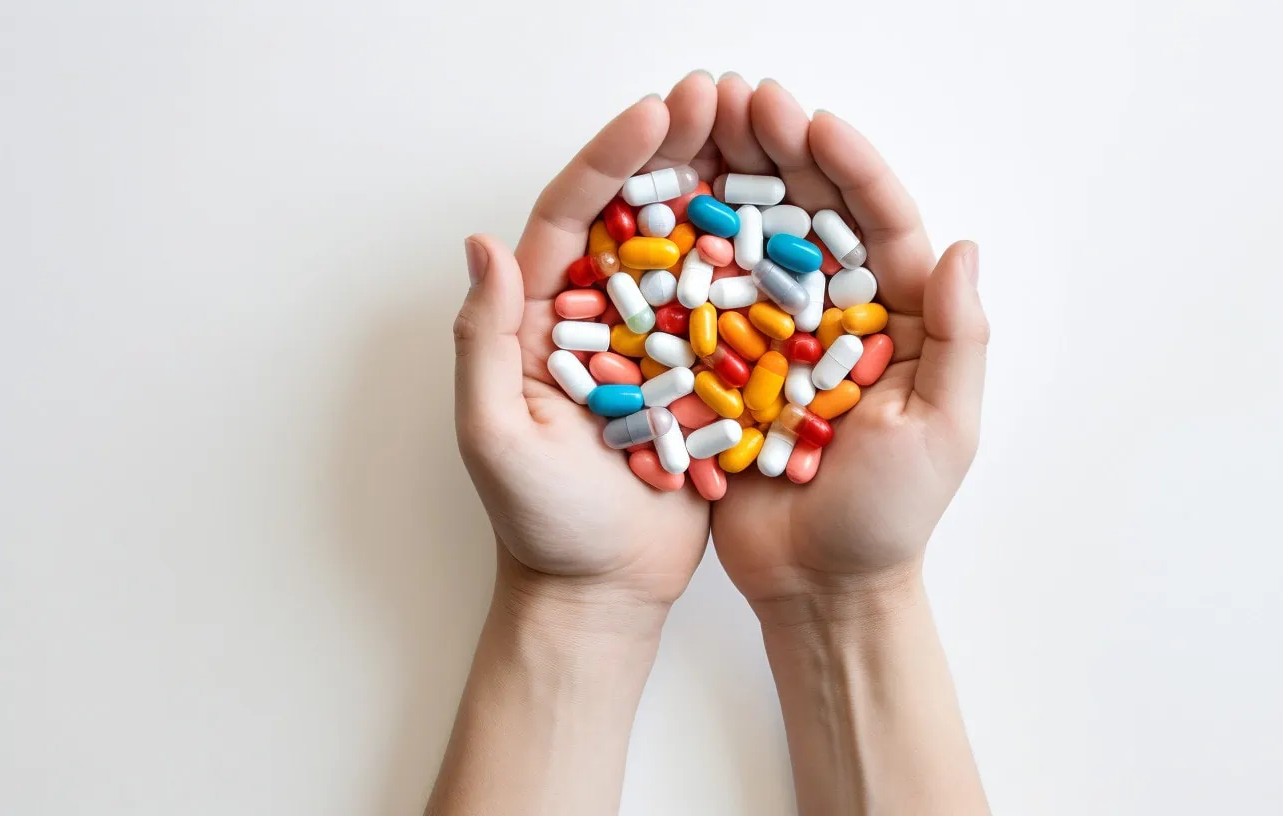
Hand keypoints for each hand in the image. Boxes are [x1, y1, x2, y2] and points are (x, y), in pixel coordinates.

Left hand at [453, 72, 722, 608]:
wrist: (599, 591)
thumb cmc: (537, 523)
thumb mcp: (493, 434)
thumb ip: (484, 340)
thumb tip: (484, 243)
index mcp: (544, 315)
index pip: (576, 214)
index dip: (615, 157)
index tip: (659, 112)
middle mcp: (601, 315)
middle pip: (640, 213)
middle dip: (678, 151)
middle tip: (723, 97)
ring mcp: (655, 342)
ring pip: (694, 250)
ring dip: (725, 191)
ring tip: (765, 136)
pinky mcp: (701, 375)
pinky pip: (733, 309)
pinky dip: (760, 266)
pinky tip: (798, 225)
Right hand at [708, 77, 989, 609]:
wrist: (818, 587)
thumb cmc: (891, 516)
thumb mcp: (942, 430)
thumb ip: (958, 339)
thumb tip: (963, 244)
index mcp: (897, 319)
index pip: (878, 225)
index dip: (849, 168)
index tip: (813, 122)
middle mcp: (834, 315)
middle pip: (807, 217)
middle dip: (777, 154)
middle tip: (738, 99)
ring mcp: (775, 337)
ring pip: (750, 245)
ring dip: (724, 184)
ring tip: (694, 128)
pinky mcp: (723, 367)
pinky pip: (703, 300)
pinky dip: (682, 254)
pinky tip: (655, 208)